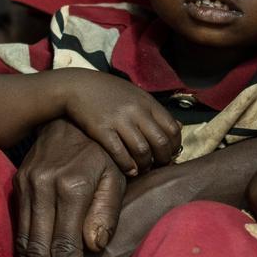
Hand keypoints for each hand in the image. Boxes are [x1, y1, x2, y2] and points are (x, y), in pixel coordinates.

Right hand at [10, 119, 124, 256]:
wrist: (72, 113)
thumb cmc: (105, 151)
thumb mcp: (116, 174)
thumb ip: (106, 210)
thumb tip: (93, 244)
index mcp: (71, 185)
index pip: (66, 243)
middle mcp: (43, 186)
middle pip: (39, 248)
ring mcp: (26, 186)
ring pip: (24, 242)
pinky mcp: (18, 187)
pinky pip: (17, 231)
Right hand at [56, 71, 182, 176]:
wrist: (77, 86)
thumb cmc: (108, 92)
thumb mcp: (136, 95)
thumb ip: (155, 111)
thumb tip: (178, 126)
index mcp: (148, 102)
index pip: (172, 128)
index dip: (174, 146)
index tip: (169, 154)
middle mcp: (136, 111)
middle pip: (160, 142)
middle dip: (162, 159)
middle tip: (158, 165)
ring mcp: (119, 120)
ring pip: (142, 150)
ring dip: (145, 165)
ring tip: (142, 169)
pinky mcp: (102, 130)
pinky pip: (120, 153)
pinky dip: (127, 165)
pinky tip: (129, 170)